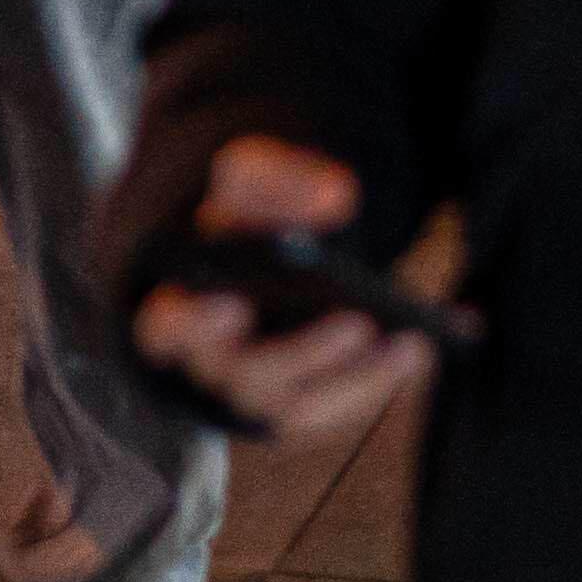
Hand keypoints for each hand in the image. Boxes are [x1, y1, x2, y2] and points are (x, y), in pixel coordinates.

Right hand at [124, 134, 445, 445]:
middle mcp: (204, 362)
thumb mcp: (243, 172)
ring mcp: (247, 391)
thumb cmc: (240, 207)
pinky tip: (416, 350)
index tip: (233, 304)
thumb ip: (271, 175)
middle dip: (302, 352)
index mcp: (173, 306)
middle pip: (244, 374)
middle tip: (358, 322)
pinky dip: (372, 382)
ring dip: (355, 377)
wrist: (261, 236)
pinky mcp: (289, 402)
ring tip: (410, 342)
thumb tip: (333, 197)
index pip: (166, 328)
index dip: (192, 325)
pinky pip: (329, 408)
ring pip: (294, 405)